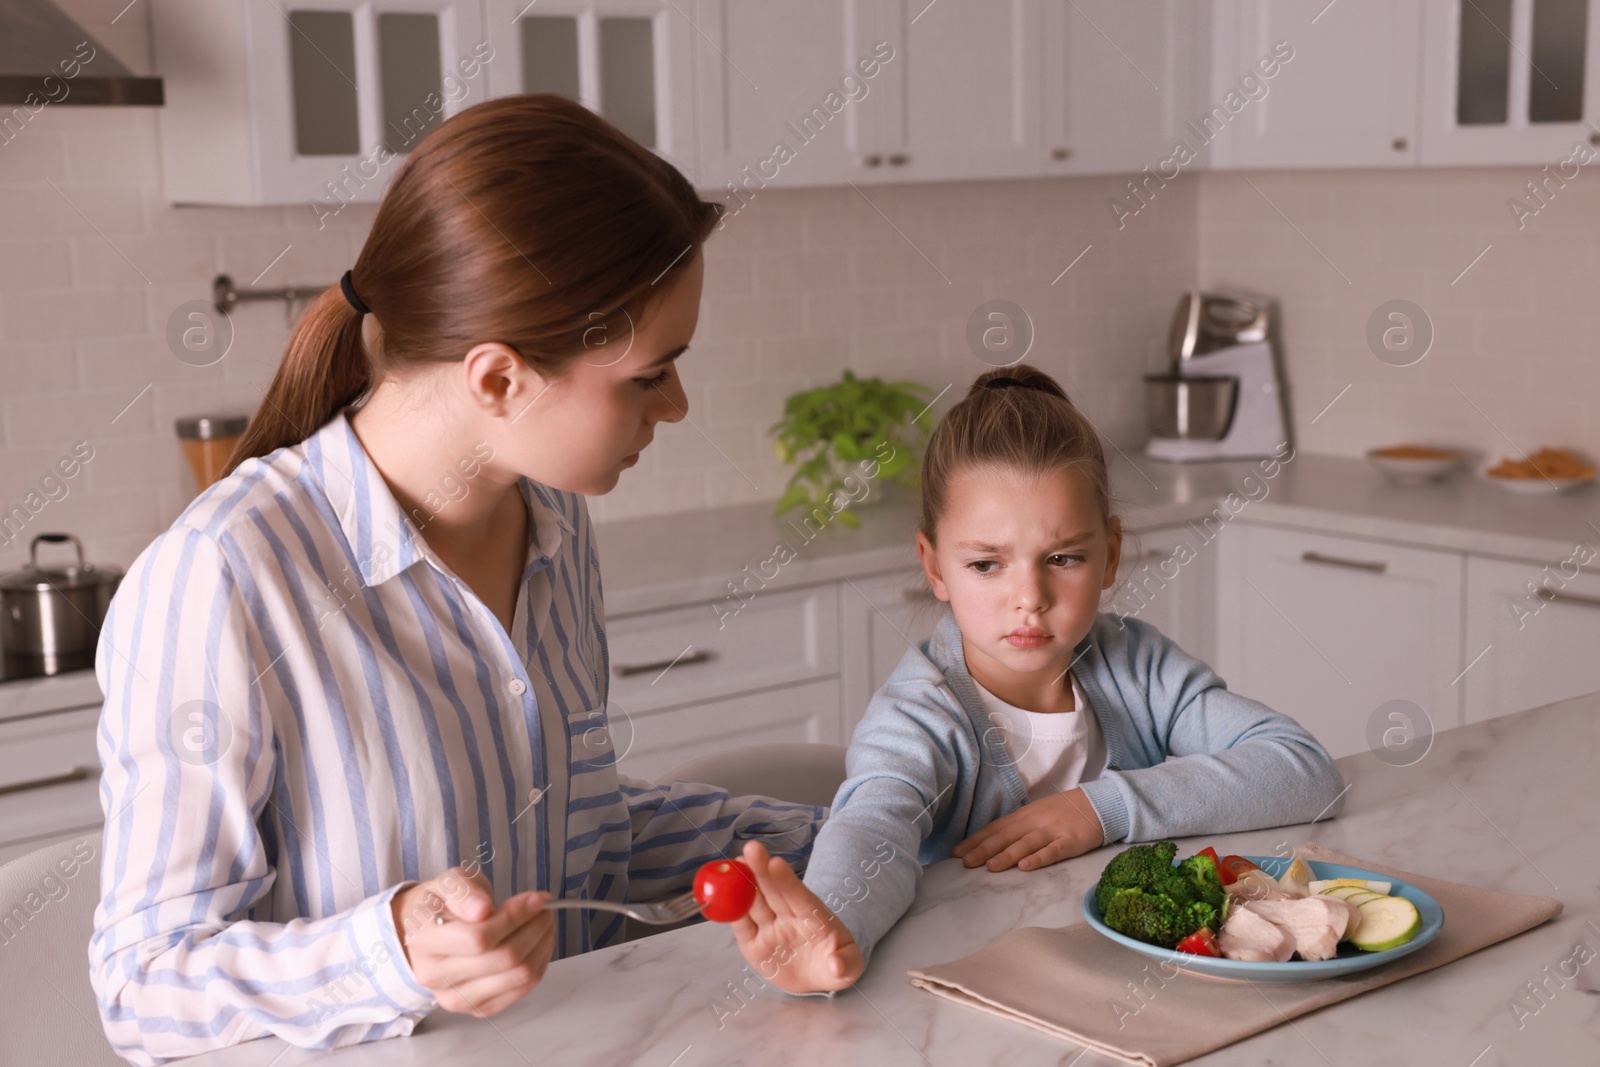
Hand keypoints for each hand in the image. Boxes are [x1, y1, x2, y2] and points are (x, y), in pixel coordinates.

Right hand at [389, 866, 554, 1016]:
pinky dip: (539, 963)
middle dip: (535, 928)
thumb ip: (464, 891)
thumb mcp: (448, 883)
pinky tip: (538, 943)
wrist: (422, 936)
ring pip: (519, 976)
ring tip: (543, 922)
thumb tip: (481, 908)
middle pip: (504, 958)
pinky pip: (522, 989)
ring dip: (542, 944)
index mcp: (424, 940)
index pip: (479, 937)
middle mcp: (436, 976)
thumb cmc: (440, 906)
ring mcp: (456, 997)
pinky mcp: (477, 1008)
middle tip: (544, 908)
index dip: (515, 916)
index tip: (535, 899)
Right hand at [729, 841, 865, 994]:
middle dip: (761, 870)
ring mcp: (770, 929)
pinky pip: (741, 925)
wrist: (817, 976)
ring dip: (743, 884)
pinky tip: (721, 892)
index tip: (776, 862)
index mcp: (814, 919)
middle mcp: (789, 918)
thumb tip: (836, 964)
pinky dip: (730, 910)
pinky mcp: (753, 944)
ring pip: (754, 904)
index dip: (787, 880)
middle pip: (773, 892)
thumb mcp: (850, 967)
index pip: (799, 897)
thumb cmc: (836, 964)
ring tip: (734, 863)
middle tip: (752, 848)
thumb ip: (846, 965)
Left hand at [952, 787, 1103, 871]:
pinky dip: (1039, 858)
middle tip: (965, 862)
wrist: (1098, 803)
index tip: (957, 852)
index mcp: (1024, 815)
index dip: (976, 840)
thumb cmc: (1063, 812)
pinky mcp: (1071, 841)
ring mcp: (1053, 831)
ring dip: (1007, 855)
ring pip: (1026, 843)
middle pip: (1006, 836)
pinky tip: (1025, 867)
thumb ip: (1017, 827)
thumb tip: (989, 842)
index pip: (996, 828)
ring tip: (990, 867)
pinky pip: (1053, 850)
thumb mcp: (1036, 814)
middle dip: (984, 849)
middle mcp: (1035, 821)